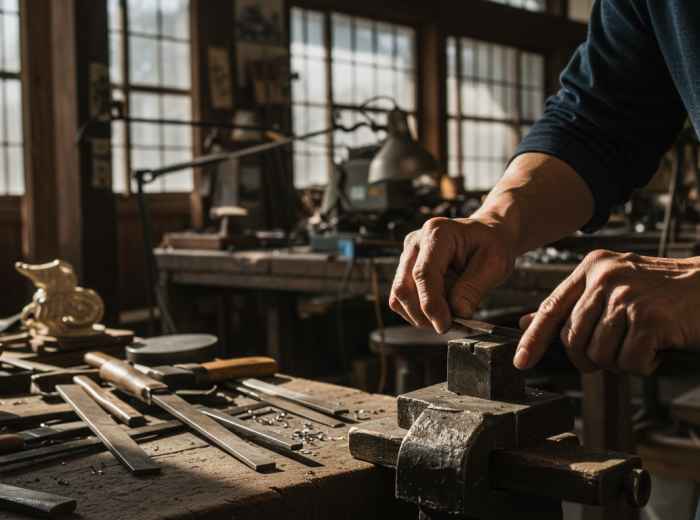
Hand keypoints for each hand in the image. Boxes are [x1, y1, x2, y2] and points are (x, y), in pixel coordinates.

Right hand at [389, 217, 514, 333]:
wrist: (486, 236)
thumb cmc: (491, 244)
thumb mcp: (495, 263)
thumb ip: (474, 287)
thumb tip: (458, 312)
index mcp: (438, 233)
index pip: (424, 274)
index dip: (431, 304)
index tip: (444, 325)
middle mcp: (416, 243)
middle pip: (404, 287)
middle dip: (424, 314)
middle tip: (450, 326)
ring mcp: (408, 256)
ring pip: (399, 297)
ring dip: (421, 316)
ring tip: (449, 318)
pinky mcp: (405, 270)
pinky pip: (402, 299)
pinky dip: (418, 313)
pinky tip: (440, 312)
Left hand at [514, 249, 699, 374]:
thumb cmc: (661, 291)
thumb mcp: (612, 287)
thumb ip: (572, 304)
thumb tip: (526, 321)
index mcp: (592, 268)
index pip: (552, 308)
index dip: (534, 338)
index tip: (521, 362)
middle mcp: (605, 277)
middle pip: (574, 339)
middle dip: (590, 358)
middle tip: (616, 354)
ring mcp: (627, 296)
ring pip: (600, 354)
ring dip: (621, 362)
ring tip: (641, 345)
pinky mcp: (650, 317)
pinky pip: (629, 362)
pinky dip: (644, 365)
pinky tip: (658, 349)